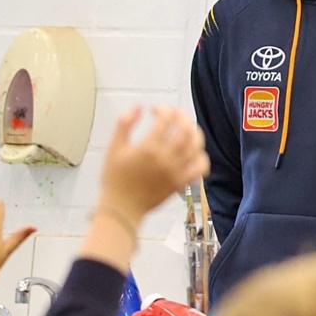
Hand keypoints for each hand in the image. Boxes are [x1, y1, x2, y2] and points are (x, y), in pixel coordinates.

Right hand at [98, 106, 209, 226]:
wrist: (121, 208)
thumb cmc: (115, 179)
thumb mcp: (113, 148)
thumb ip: (124, 124)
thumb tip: (138, 107)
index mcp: (148, 148)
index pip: (166, 119)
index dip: (164, 109)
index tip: (156, 110)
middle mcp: (165, 159)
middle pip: (186, 129)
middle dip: (182, 116)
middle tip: (175, 114)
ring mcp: (176, 171)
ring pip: (196, 146)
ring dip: (194, 132)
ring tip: (186, 128)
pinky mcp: (181, 183)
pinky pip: (200, 167)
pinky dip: (201, 156)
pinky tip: (194, 151)